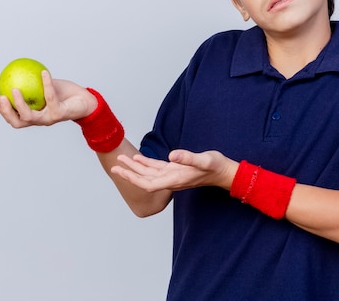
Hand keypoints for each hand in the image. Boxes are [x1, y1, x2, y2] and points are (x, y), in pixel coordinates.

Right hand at [0, 70, 97, 127]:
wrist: (86, 101)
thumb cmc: (66, 94)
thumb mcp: (48, 87)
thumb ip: (34, 83)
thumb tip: (19, 69)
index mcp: (35, 115)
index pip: (15, 118)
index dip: (4, 111)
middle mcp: (41, 120)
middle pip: (18, 122)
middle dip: (6, 112)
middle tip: (0, 97)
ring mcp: (49, 119)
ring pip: (30, 116)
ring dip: (20, 103)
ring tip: (15, 89)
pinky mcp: (60, 114)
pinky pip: (50, 97)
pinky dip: (46, 84)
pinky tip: (44, 73)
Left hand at [111, 150, 238, 192]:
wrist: (224, 172)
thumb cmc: (216, 166)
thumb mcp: (204, 160)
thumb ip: (188, 158)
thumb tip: (172, 155)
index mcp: (175, 179)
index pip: (148, 183)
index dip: (132, 178)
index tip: (120, 171)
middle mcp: (171, 179)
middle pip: (144, 179)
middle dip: (129, 173)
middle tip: (113, 166)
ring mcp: (173, 175)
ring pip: (149, 174)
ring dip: (135, 168)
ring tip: (122, 160)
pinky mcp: (176, 170)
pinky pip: (157, 168)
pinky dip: (146, 164)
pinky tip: (138, 159)